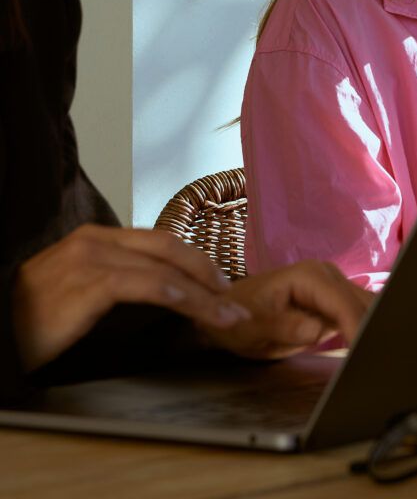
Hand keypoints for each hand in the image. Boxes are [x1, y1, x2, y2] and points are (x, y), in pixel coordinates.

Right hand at [13, 224, 251, 371]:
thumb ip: (119, 286)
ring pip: (163, 268)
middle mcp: (95, 240)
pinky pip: (143, 284)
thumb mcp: (81, 296)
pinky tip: (193, 307)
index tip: (223, 287)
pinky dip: (175, 294)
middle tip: (235, 300)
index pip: (160, 244)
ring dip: (201, 293)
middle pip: (168, 248)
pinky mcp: (86, 282)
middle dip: (209, 273)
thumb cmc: (34, 322)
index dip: (197, 263)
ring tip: (226, 315)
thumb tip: (168, 298)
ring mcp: (90, 258)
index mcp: (96, 239)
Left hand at [198, 260, 373, 359]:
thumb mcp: (251, 328)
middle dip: (374, 329)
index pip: (343, 304)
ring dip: (375, 329)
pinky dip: (368, 331)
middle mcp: (326, 275)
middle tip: (383, 361)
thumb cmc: (237, 319)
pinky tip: (373, 351)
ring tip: (382, 358)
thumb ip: (282, 327)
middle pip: (363, 303)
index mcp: (308, 276)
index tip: (365, 356)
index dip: (357, 329)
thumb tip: (315, 330)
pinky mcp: (335, 302)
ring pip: (368, 307)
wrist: (229, 313)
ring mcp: (333, 287)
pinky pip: (359, 314)